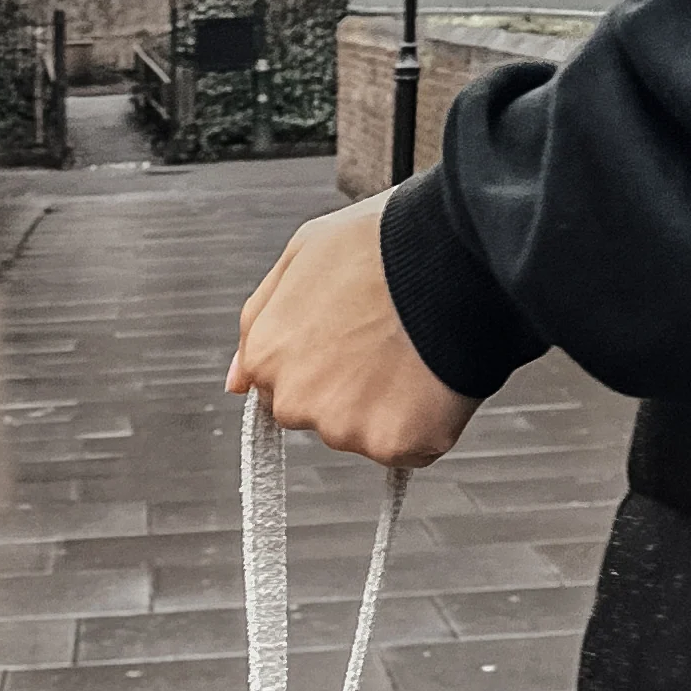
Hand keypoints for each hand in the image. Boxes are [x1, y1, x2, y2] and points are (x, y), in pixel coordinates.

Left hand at [228, 195, 478, 468]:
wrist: (454, 252)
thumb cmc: (384, 242)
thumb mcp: (303, 253)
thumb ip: (260, 320)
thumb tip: (236, 382)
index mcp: (266, 356)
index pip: (280, 383)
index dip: (323, 355)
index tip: (352, 332)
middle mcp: (295, 402)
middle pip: (321, 414)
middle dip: (352, 387)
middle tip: (388, 340)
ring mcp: (344, 429)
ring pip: (364, 433)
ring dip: (390, 404)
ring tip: (416, 352)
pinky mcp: (394, 446)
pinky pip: (409, 448)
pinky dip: (425, 422)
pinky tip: (435, 378)